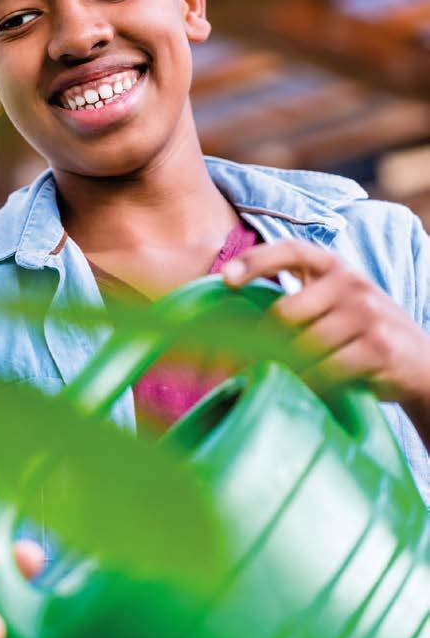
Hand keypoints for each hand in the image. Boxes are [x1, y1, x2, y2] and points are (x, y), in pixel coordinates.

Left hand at [221, 239, 429, 407]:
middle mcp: (350, 283)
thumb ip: (298, 300)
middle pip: (285, 312)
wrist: (421, 361)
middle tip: (248, 361)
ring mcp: (366, 313)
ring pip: (304, 346)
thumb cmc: (360, 332)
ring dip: (287, 368)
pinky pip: (327, 368)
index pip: (290, 250)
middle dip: (263, 341)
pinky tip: (307, 387)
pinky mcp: (377, 347)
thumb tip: (235, 322)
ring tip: (280, 377)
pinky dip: (311, 382)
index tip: (226, 279)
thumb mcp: (335, 302)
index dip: (256, 261)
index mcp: (333, 266)